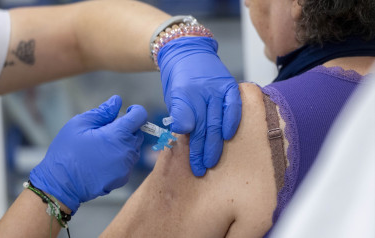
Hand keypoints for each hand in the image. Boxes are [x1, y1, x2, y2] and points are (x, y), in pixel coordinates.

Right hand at [30, 95, 146, 213]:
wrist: (60, 185)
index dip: (136, 110)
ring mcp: (126, 167)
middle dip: (127, 128)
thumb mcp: (79, 124)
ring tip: (102, 146)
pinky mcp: (123, 178)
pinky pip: (127, 162)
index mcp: (117, 135)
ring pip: (133, 148)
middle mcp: (127, 151)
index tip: (128, 111)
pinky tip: (102, 160)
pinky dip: (120, 158)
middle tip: (106, 130)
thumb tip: (117, 101)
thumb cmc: (67, 152)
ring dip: (124, 143)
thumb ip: (102, 112)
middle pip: (137, 133)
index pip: (140, 116)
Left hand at [158, 37, 241, 175]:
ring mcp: (217, 87)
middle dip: (201, 150)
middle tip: (200, 169)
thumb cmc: (178, 78)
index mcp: (183, 94)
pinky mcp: (229, 85)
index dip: (189, 145)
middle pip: (203, 126)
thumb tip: (183, 132)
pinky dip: (232, 121)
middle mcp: (201, 91)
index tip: (190, 163)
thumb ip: (179, 114)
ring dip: (215, 143)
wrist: (187, 51)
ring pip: (217, 120)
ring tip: (212, 161)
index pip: (187, 124)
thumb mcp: (172, 95)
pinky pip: (233, 106)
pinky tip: (228, 136)